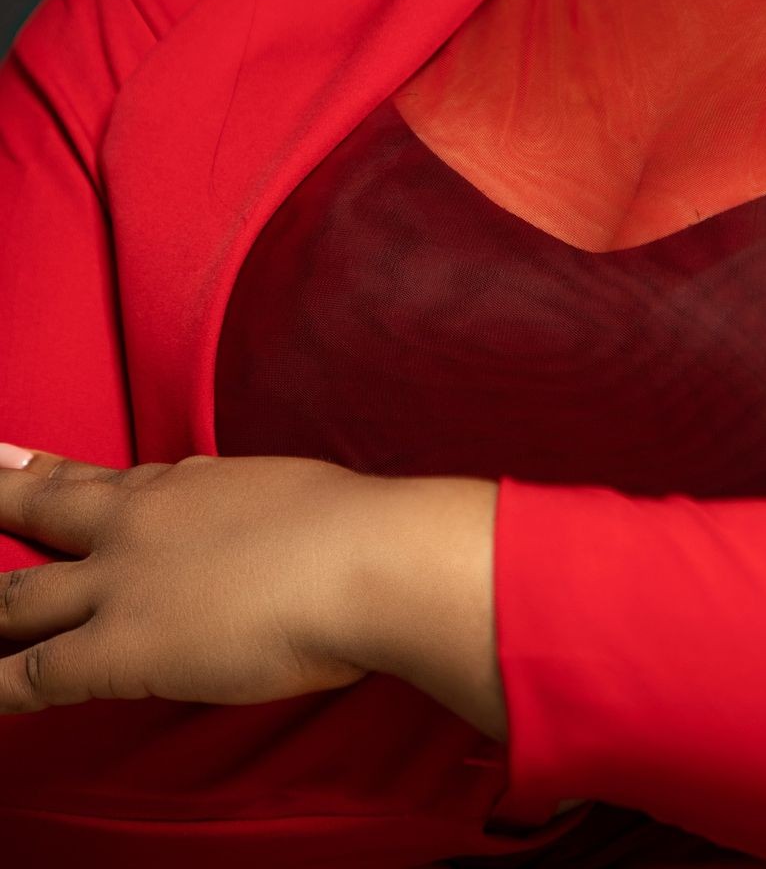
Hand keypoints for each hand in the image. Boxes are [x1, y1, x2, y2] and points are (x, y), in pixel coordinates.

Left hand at [0, 447, 381, 712]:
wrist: (359, 559)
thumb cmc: (351, 529)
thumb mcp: (286, 492)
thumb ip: (250, 508)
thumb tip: (259, 526)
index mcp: (183, 483)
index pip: (101, 479)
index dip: (48, 471)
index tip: (15, 462)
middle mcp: (136, 522)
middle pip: (41, 511)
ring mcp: (118, 583)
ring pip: (15, 595)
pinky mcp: (116, 649)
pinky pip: (30, 676)